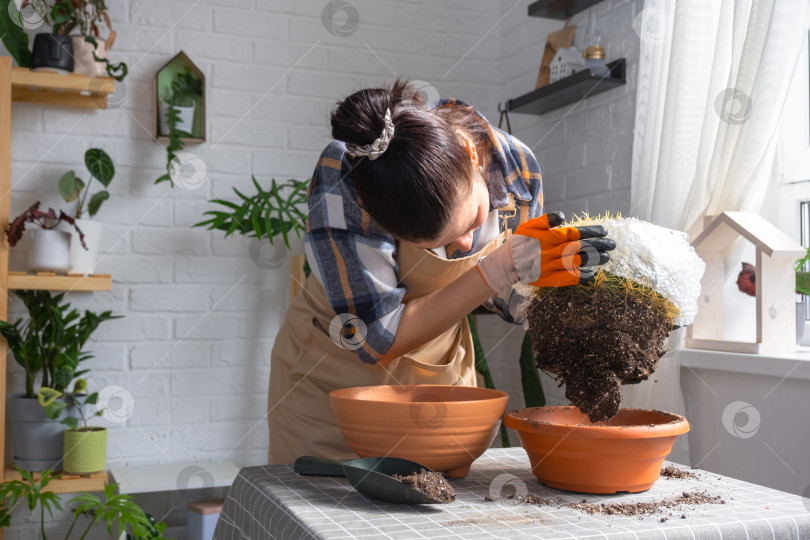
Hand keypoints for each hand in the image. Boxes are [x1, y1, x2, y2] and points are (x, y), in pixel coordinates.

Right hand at [477, 212, 615, 291]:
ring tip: (606, 257)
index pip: (575, 233)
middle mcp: (550, 252)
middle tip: (612, 245)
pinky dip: (581, 276)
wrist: (507, 263)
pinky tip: (591, 274)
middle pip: (579, 247)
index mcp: (547, 237)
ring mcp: (550, 266)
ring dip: (593, 259)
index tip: (604, 231)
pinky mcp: (549, 279)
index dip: (591, 231)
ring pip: (576, 262)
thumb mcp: (529, 226)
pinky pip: (568, 278)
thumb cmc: (521, 241)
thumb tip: (563, 216)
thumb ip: (546, 220)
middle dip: (598, 245)